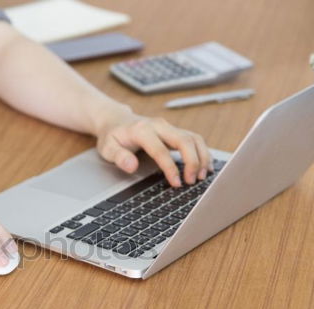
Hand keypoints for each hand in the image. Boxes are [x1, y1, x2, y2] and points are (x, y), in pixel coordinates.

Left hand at [95, 106, 211, 186]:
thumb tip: (131, 166)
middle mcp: (159, 125)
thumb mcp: (107, 148)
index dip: (170, 168)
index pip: (161, 150)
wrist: (116, 120)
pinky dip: (203, 152)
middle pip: (184, 140)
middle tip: (192, 181)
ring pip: (194, 138)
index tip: (176, 183)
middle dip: (193, 161)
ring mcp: (169, 127)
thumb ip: (119, 157)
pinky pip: (195, 139)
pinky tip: (206, 167)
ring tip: (203, 176)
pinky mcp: (175, 131)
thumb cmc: (112, 136)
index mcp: (142, 130)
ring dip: (202, 157)